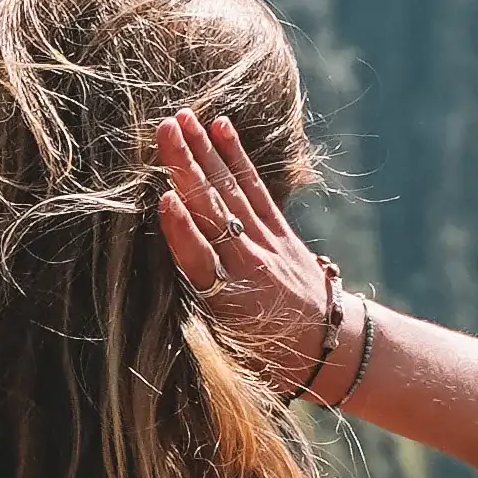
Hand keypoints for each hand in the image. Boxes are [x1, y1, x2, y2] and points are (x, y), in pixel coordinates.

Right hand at [149, 111, 341, 382]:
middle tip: (164, 128)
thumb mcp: (227, 353)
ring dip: (205, 152)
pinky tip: (220, 128)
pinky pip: (256, 190)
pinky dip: (236, 158)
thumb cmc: (268, 359)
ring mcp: (267, 245)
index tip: (163, 200)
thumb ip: (197, 318)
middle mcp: (249, 267)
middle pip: (213, 212)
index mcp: (230, 303)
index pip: (200, 262)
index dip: (181, 231)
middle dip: (187, 168)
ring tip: (183, 118)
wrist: (332, 350)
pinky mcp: (280, 232)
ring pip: (232, 193)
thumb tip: (146, 304)